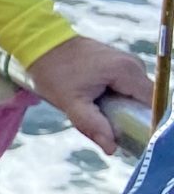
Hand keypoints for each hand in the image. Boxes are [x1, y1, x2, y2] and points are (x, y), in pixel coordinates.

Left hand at [27, 35, 151, 155]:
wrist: (41, 45)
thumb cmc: (53, 72)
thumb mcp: (70, 103)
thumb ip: (93, 125)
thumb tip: (113, 148)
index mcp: (126, 71)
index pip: (154, 104)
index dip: (145, 123)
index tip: (127, 135)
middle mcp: (134, 64)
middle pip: (146, 102)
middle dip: (129, 118)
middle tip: (103, 124)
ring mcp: (129, 63)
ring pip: (137, 97)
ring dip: (122, 110)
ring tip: (96, 109)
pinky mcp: (122, 65)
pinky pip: (129, 90)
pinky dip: (117, 100)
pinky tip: (97, 101)